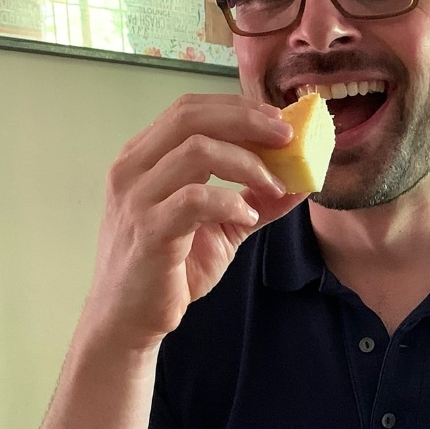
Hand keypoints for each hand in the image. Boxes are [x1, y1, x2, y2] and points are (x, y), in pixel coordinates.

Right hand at [77, 94, 303, 353]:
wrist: (127, 320)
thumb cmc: (167, 269)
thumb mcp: (219, 228)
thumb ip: (255, 201)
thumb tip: (302, 181)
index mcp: (143, 158)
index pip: (189, 109)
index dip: (238, 108)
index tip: (279, 121)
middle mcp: (132, 169)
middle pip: (191, 117)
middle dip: (247, 120)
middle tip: (287, 138)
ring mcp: (136, 199)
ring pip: (197, 150)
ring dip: (247, 164)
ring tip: (273, 187)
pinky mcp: (148, 231)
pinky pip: (196, 199)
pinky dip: (231, 202)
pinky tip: (247, 218)